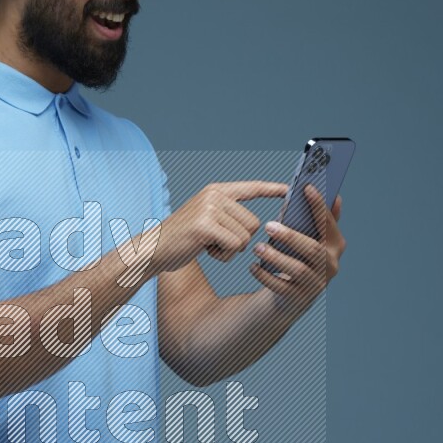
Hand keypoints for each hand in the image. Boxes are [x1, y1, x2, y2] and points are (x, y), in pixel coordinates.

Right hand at [151, 180, 288, 274]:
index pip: (251, 187)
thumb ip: (228, 215)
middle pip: (254, 222)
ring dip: (231, 249)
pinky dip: (224, 255)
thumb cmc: (182, 240)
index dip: (272, 190)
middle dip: (240, 240)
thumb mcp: (206, 220)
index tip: (289, 190)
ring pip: (246, 236)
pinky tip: (205, 251)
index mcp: (215, 191)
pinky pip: (235, 245)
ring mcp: (209, 208)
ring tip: (208, 246)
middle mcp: (214, 195)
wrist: (152, 250)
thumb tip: (257, 224)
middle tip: (215, 242)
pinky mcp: (206, 225)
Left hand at [248, 184, 345, 312]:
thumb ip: (312, 218)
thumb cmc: (298, 257)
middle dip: (291, 236)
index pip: (329, 224)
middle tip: (268, 225)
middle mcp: (330, 265)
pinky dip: (265, 276)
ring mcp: (316, 284)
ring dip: (275, 257)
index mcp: (335, 245)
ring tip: (257, 248)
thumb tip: (318, 192)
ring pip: (297, 269)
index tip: (306, 188)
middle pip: (313, 249)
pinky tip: (253, 267)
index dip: (319, 206)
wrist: (291, 296)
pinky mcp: (298, 298)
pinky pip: (281, 287)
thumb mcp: (307, 237)